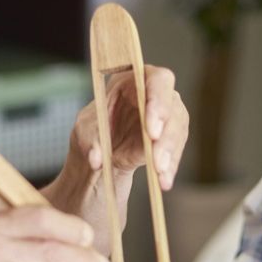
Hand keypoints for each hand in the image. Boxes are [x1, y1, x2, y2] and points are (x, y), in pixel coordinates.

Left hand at [70, 65, 187, 188]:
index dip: (158, 100)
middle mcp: (157, 94)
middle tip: (157, 158)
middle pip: (172, 106)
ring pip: (177, 131)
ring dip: (169, 154)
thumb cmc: (94, 129)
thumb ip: (90, 142)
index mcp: (135, 79)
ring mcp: (168, 116)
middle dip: (166, 134)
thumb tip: (96, 159)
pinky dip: (170, 168)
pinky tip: (164, 181)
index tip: (152, 128)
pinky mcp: (171, 138)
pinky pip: (175, 151)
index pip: (156, 80)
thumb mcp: (84, 131)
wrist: (102, 151)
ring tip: (160, 174)